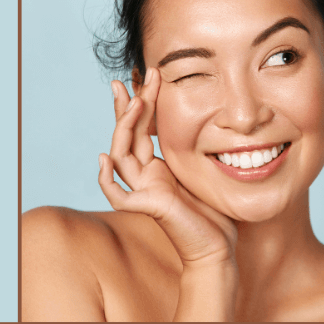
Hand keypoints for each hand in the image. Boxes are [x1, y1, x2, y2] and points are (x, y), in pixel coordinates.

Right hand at [97, 68, 236, 267]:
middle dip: (129, 105)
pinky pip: (117, 194)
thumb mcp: (206, 169)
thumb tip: (210, 115)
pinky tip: (105, 158)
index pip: (143, 129)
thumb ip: (197, 148)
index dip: (143, 102)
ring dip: (124, 128)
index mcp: (159, 167)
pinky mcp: (146, 208)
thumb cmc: (215, 213)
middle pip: (128, 135)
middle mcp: (147, 176)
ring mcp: (144, 191)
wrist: (218, 247)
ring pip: (121, 156)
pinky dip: (107, 178)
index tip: (147, 75)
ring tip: (136, 101)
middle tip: (129, 77)